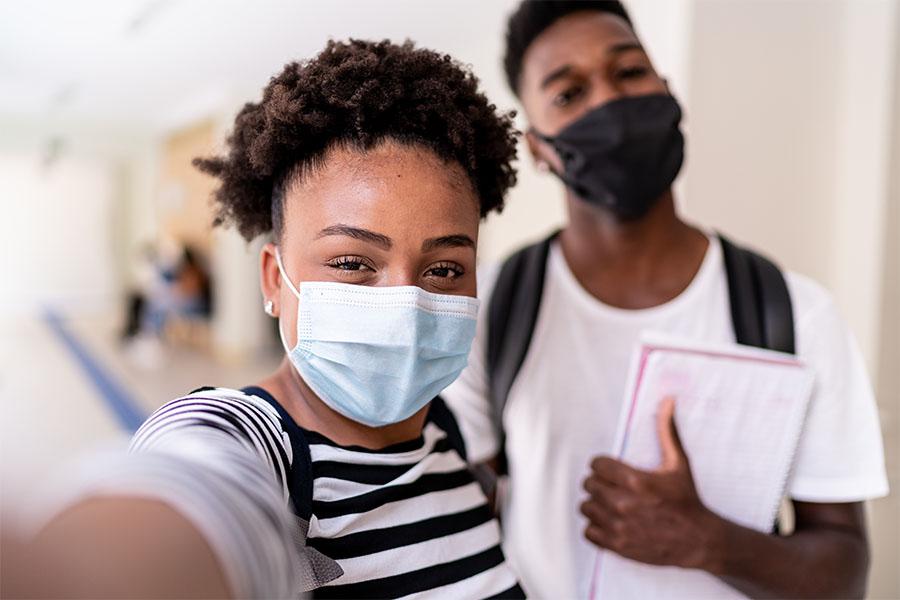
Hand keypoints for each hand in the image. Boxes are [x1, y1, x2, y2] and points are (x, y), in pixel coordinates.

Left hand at [580, 397, 721, 569]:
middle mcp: (622, 503)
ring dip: (596, 505)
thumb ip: (668, 431)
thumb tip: (668, 401)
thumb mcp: (680, 463)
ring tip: (611, 504)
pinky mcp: (617, 545)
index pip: (596, 465)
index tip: (612, 470)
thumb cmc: (688, 500)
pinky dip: (596, 527)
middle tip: (613, 487)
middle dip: (600, 483)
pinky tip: (610, 522)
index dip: (603, 465)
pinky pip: (588, 531)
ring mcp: (618, 526)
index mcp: (634, 480)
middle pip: (588, 485)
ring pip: (586, 507)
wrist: (699, 540)